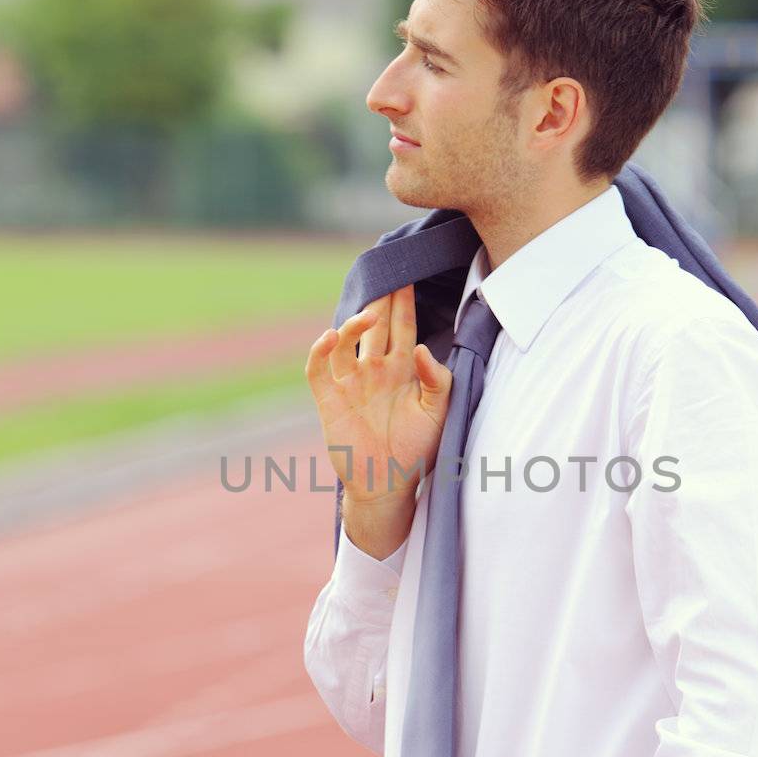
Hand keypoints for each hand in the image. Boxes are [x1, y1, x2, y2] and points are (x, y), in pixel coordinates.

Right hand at [305, 284, 453, 502]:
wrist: (388, 485)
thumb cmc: (417, 450)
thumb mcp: (438, 413)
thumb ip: (438, 380)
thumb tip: (424, 348)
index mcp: (402, 370)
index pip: (404, 327)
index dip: (405, 303)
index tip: (408, 275)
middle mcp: (374, 370)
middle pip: (375, 326)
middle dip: (381, 300)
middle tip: (385, 271)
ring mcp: (350, 383)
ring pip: (346, 342)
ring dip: (354, 325)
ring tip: (368, 315)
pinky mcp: (329, 399)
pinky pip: (319, 368)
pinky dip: (320, 350)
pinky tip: (331, 335)